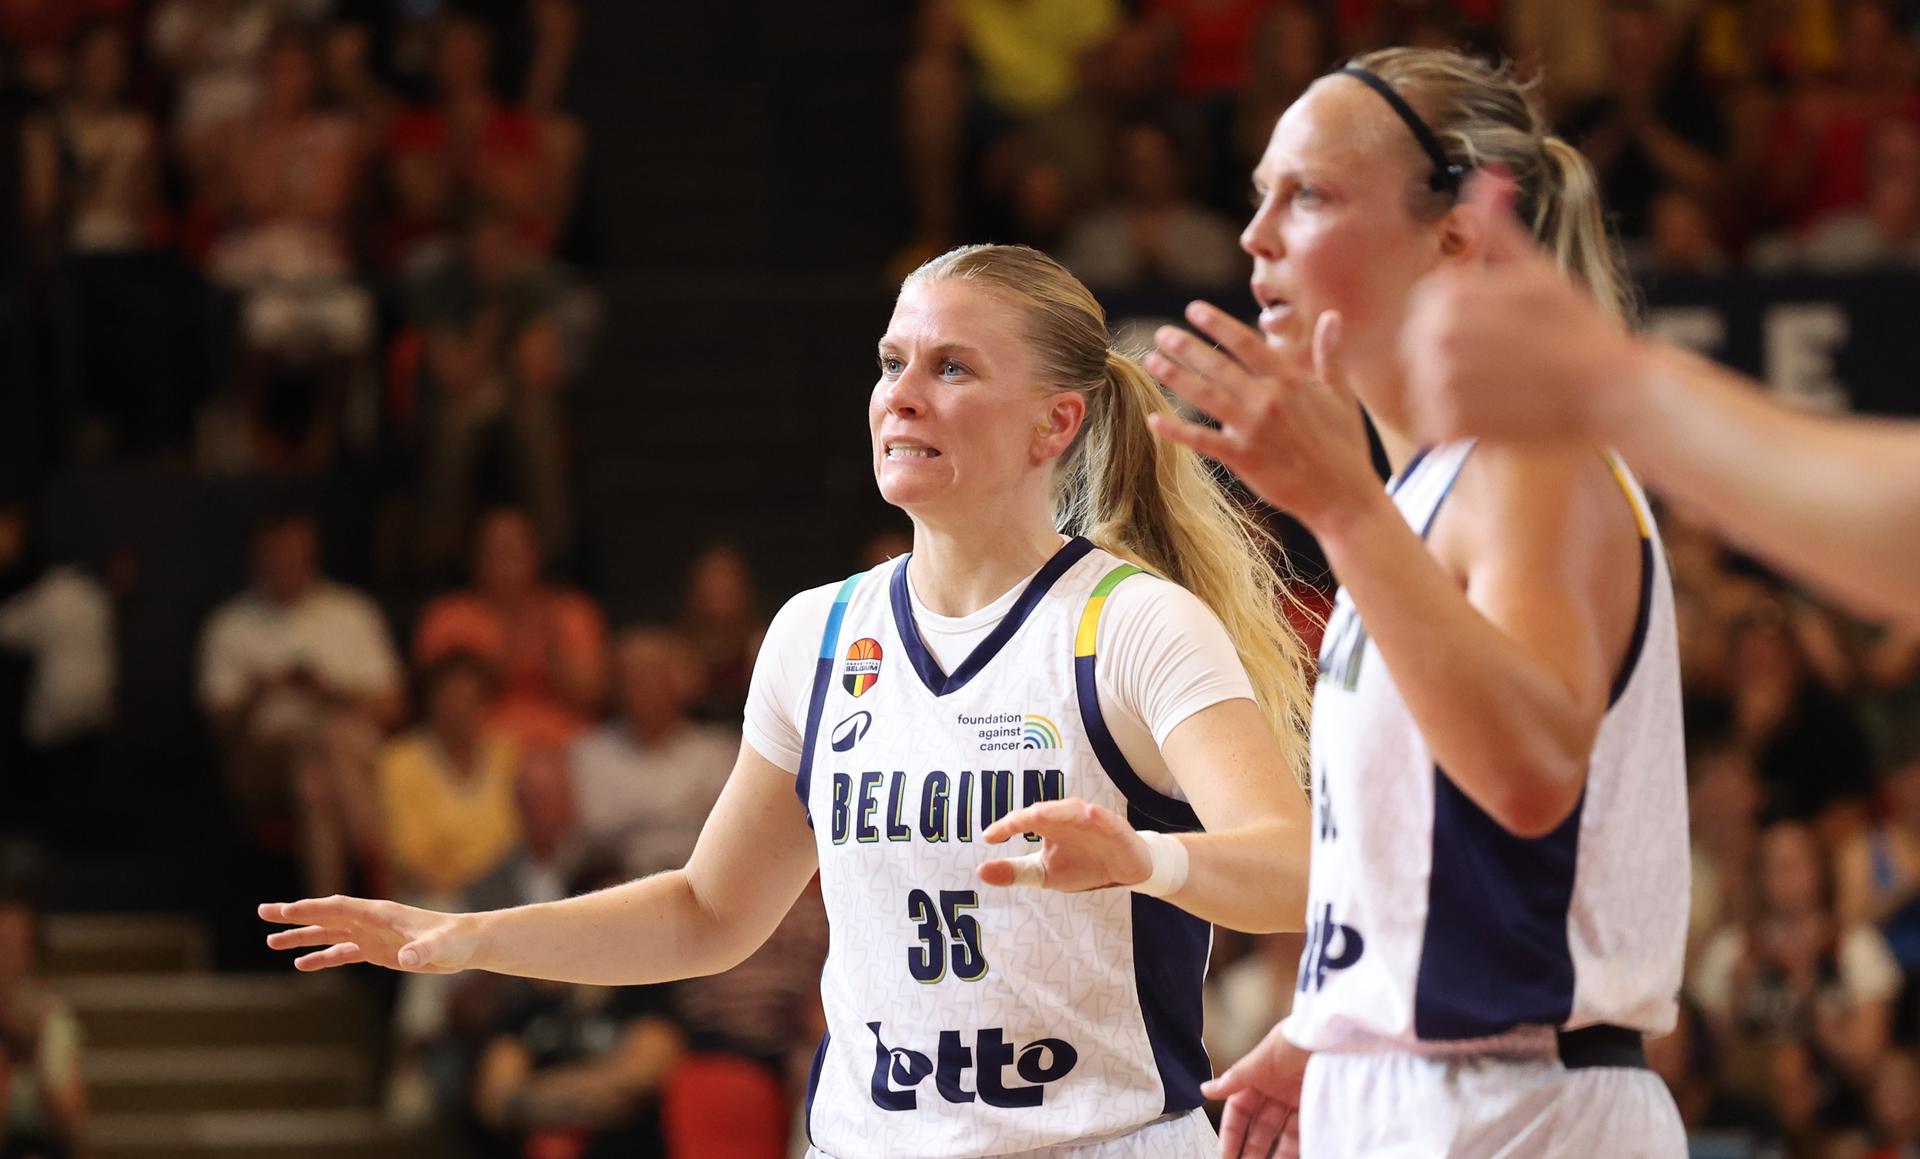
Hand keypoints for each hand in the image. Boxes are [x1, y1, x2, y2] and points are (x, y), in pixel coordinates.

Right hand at [258, 895, 480, 974]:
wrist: (467, 944)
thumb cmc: (457, 940)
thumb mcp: (442, 946)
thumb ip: (424, 950)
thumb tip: (408, 959)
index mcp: (381, 913)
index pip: (339, 907)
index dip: (311, 909)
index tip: (284, 910)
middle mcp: (372, 921)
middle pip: (326, 915)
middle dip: (295, 915)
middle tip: (263, 914)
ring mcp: (372, 935)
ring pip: (329, 933)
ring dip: (302, 938)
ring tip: (271, 943)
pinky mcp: (378, 951)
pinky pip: (343, 952)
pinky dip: (322, 957)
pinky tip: (302, 964)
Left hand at [976, 799, 1151, 892]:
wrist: (1123, 871)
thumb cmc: (1082, 865)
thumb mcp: (1045, 873)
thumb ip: (1014, 872)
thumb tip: (979, 871)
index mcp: (1049, 825)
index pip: (1022, 820)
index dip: (1005, 827)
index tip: (988, 837)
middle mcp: (1068, 817)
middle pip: (1045, 811)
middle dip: (1028, 816)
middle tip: (1011, 824)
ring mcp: (1093, 821)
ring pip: (1073, 811)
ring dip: (1058, 811)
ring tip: (1039, 815)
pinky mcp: (1116, 829)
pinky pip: (1107, 820)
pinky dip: (1099, 816)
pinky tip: (1091, 813)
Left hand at [1145, 301, 1380, 534]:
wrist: (1344, 496)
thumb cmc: (1344, 446)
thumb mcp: (1340, 395)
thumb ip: (1330, 353)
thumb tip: (1332, 315)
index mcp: (1291, 380)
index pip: (1246, 343)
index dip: (1217, 324)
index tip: (1194, 310)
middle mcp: (1269, 399)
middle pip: (1218, 365)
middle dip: (1187, 347)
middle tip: (1162, 334)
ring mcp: (1255, 429)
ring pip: (1206, 396)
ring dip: (1176, 377)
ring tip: (1152, 361)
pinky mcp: (1244, 459)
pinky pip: (1203, 441)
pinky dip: (1176, 431)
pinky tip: (1153, 420)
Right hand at [1202, 1020, 1308, 1158]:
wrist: (1343, 1032)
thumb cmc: (1301, 1036)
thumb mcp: (1265, 1055)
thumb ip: (1237, 1077)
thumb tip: (1207, 1090)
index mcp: (1259, 1074)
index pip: (1239, 1109)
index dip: (1231, 1132)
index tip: (1226, 1154)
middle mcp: (1277, 1089)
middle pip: (1259, 1126)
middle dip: (1249, 1148)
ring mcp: (1299, 1099)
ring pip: (1281, 1135)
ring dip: (1270, 1154)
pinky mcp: (1320, 1107)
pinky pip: (1304, 1135)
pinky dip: (1295, 1150)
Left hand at [1400, 171, 1646, 446]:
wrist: (1614, 390)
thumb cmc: (1578, 328)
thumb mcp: (1535, 269)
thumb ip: (1498, 229)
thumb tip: (1487, 173)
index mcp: (1450, 294)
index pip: (1427, 307)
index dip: (1463, 322)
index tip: (1500, 333)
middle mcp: (1439, 335)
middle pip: (1419, 349)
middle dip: (1455, 358)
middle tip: (1506, 366)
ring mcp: (1443, 381)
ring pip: (1424, 388)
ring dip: (1458, 393)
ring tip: (1506, 390)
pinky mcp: (1453, 425)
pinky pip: (1435, 425)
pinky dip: (1461, 427)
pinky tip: (1500, 416)